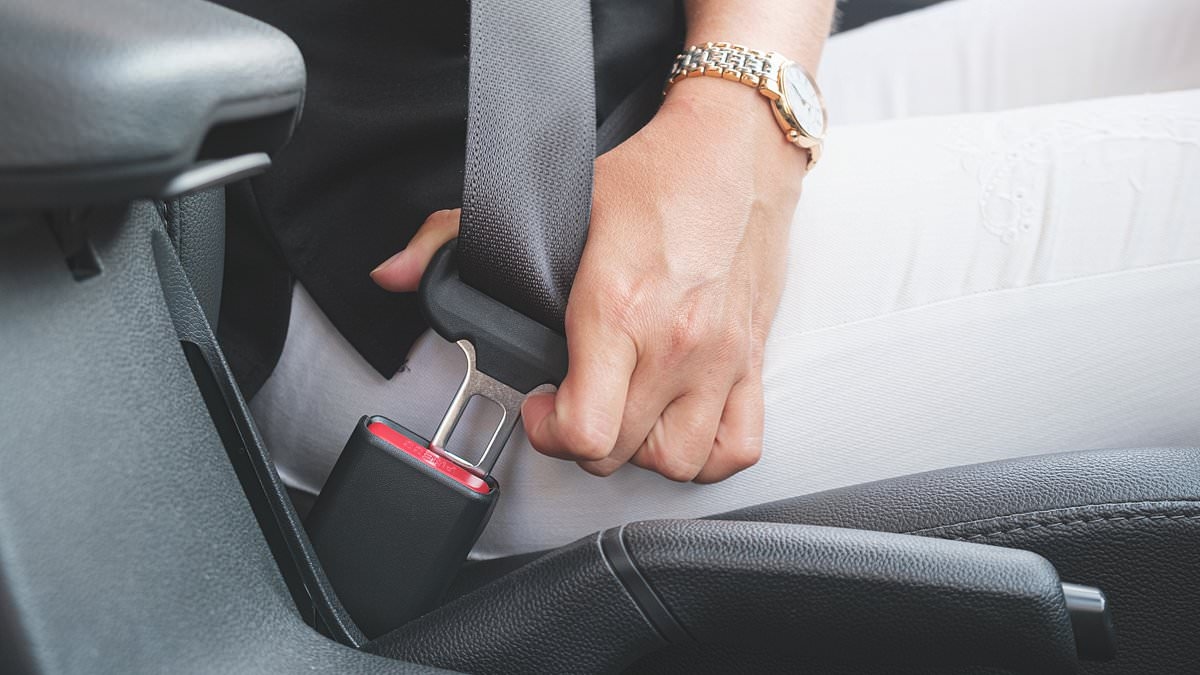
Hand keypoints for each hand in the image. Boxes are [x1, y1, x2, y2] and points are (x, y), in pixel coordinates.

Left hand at [373, 80, 806, 481]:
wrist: (737, 150)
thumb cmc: (655, 177)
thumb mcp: (551, 199)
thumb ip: (454, 238)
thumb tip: (393, 273)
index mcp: (616, 307)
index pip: (585, 429)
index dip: (549, 433)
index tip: (539, 404)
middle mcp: (673, 343)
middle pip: (620, 452)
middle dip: (583, 441)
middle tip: (572, 404)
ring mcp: (719, 357)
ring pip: (678, 462)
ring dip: (641, 453)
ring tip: (623, 417)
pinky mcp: (751, 359)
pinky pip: (738, 447)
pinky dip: (707, 455)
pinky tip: (678, 425)